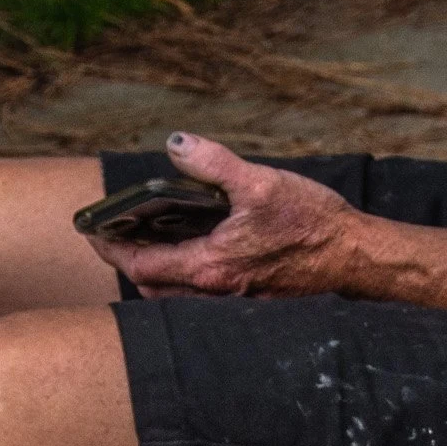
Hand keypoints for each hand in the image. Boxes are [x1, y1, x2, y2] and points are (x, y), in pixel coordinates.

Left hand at [97, 133, 358, 297]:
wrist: (353, 256)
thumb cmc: (310, 222)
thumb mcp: (260, 183)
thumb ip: (213, 164)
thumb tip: (176, 144)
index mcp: (210, 267)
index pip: (141, 265)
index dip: (111, 249)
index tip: (93, 232)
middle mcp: (216, 293)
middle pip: (152, 286)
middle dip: (129, 262)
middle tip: (116, 234)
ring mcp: (232, 301)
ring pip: (175, 296)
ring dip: (155, 271)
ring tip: (148, 241)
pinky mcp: (248, 300)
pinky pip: (199, 296)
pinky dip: (182, 276)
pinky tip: (190, 250)